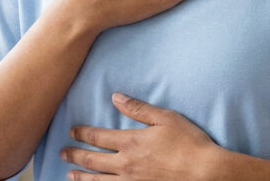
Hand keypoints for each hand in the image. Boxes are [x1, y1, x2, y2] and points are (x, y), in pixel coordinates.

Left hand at [61, 92, 225, 180]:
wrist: (206, 174)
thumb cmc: (189, 144)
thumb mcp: (165, 118)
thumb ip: (138, 108)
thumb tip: (116, 97)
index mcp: (130, 142)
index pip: (97, 137)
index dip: (82, 134)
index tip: (72, 132)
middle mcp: (126, 164)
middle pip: (92, 160)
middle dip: (75, 156)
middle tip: (62, 153)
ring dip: (81, 178)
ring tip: (69, 176)